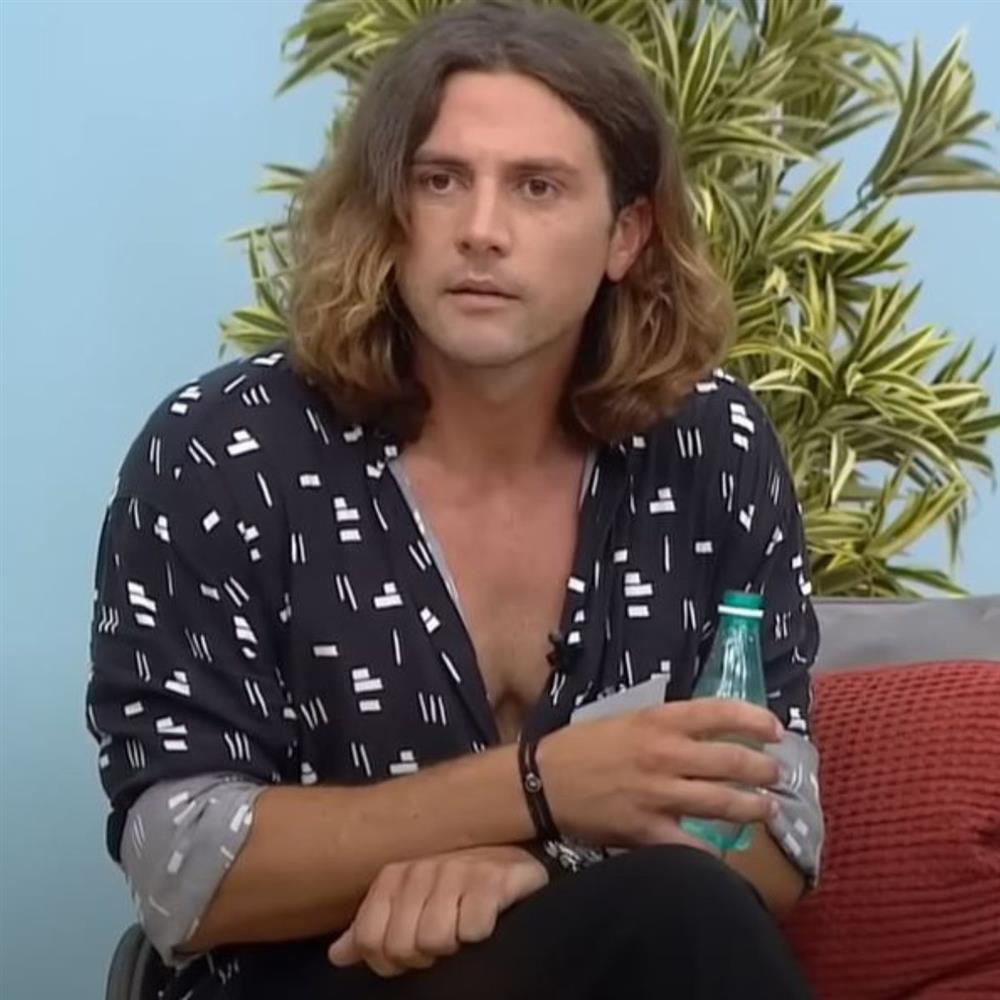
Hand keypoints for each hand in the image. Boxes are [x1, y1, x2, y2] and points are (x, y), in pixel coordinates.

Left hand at [328, 845, 547, 976]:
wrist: (516, 860)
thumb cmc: (459, 888)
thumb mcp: (412, 904)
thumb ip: (373, 928)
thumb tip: (337, 955)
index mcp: (395, 875)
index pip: (370, 939)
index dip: (389, 961)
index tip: (413, 954)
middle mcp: (423, 868)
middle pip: (402, 944)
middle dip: (424, 956)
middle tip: (445, 942)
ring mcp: (458, 870)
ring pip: (436, 939)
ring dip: (454, 946)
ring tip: (463, 930)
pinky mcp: (494, 878)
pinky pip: (474, 928)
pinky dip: (481, 933)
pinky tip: (488, 920)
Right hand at [537, 697, 782, 847]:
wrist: (542, 782)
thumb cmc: (581, 746)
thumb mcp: (625, 720)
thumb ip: (665, 726)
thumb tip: (706, 731)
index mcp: (658, 721)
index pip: (719, 712)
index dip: (755, 720)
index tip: (775, 730)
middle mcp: (665, 754)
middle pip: (733, 761)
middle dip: (764, 770)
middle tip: (775, 775)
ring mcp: (658, 795)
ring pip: (724, 803)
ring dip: (754, 807)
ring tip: (765, 808)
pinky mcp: (647, 830)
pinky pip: (693, 847)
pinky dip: (714, 853)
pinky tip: (727, 853)